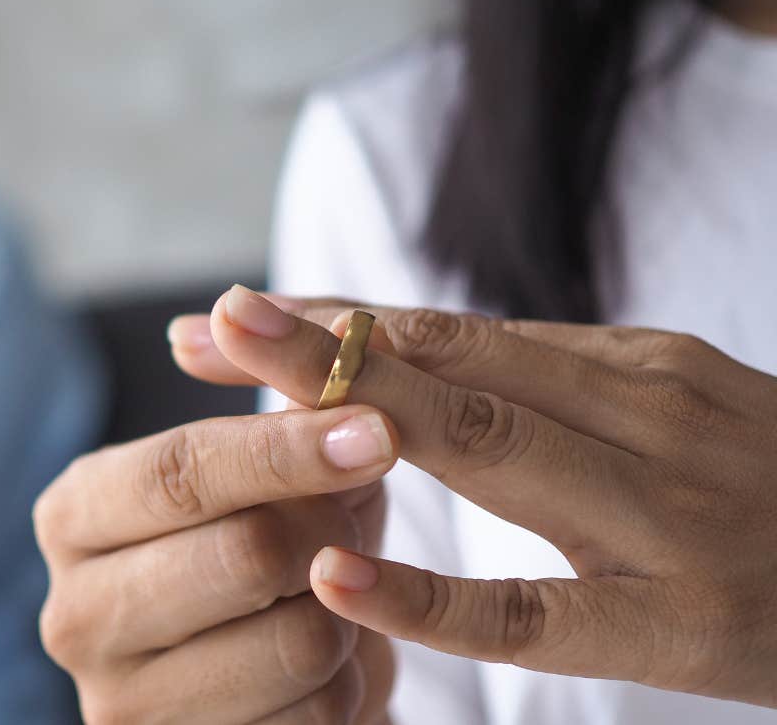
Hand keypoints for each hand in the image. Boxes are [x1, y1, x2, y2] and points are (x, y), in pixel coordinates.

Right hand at [35, 289, 401, 723]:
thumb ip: (274, 404)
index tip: (380, 426)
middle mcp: (75, 613)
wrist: (257, 683)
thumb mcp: (259, 475)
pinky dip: (353, 682)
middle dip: (331, 529)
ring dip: (351, 612)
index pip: (180, 470)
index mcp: (75, 516)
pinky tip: (327, 667)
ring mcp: (123, 704)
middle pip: (244, 552)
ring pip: (300, 639)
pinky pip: (322, 716)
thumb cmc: (259, 551)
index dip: (286, 447)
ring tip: (334, 597)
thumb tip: (262, 314)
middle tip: (356, 514)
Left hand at [171, 286, 776, 708]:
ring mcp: (658, 510)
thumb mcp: (658, 411)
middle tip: (212, 320)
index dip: (333, 321)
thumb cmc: (762, 491)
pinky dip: (430, 594)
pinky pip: (533, 608)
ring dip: (356, 411)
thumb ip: (544, 387)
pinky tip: (339, 573)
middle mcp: (637, 413)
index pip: (448, 330)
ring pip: (487, 448)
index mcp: (623, 366)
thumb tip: (407, 357)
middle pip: (450, 366)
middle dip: (322, 341)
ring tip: (246, 392)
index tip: (227, 317)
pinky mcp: (676, 616)